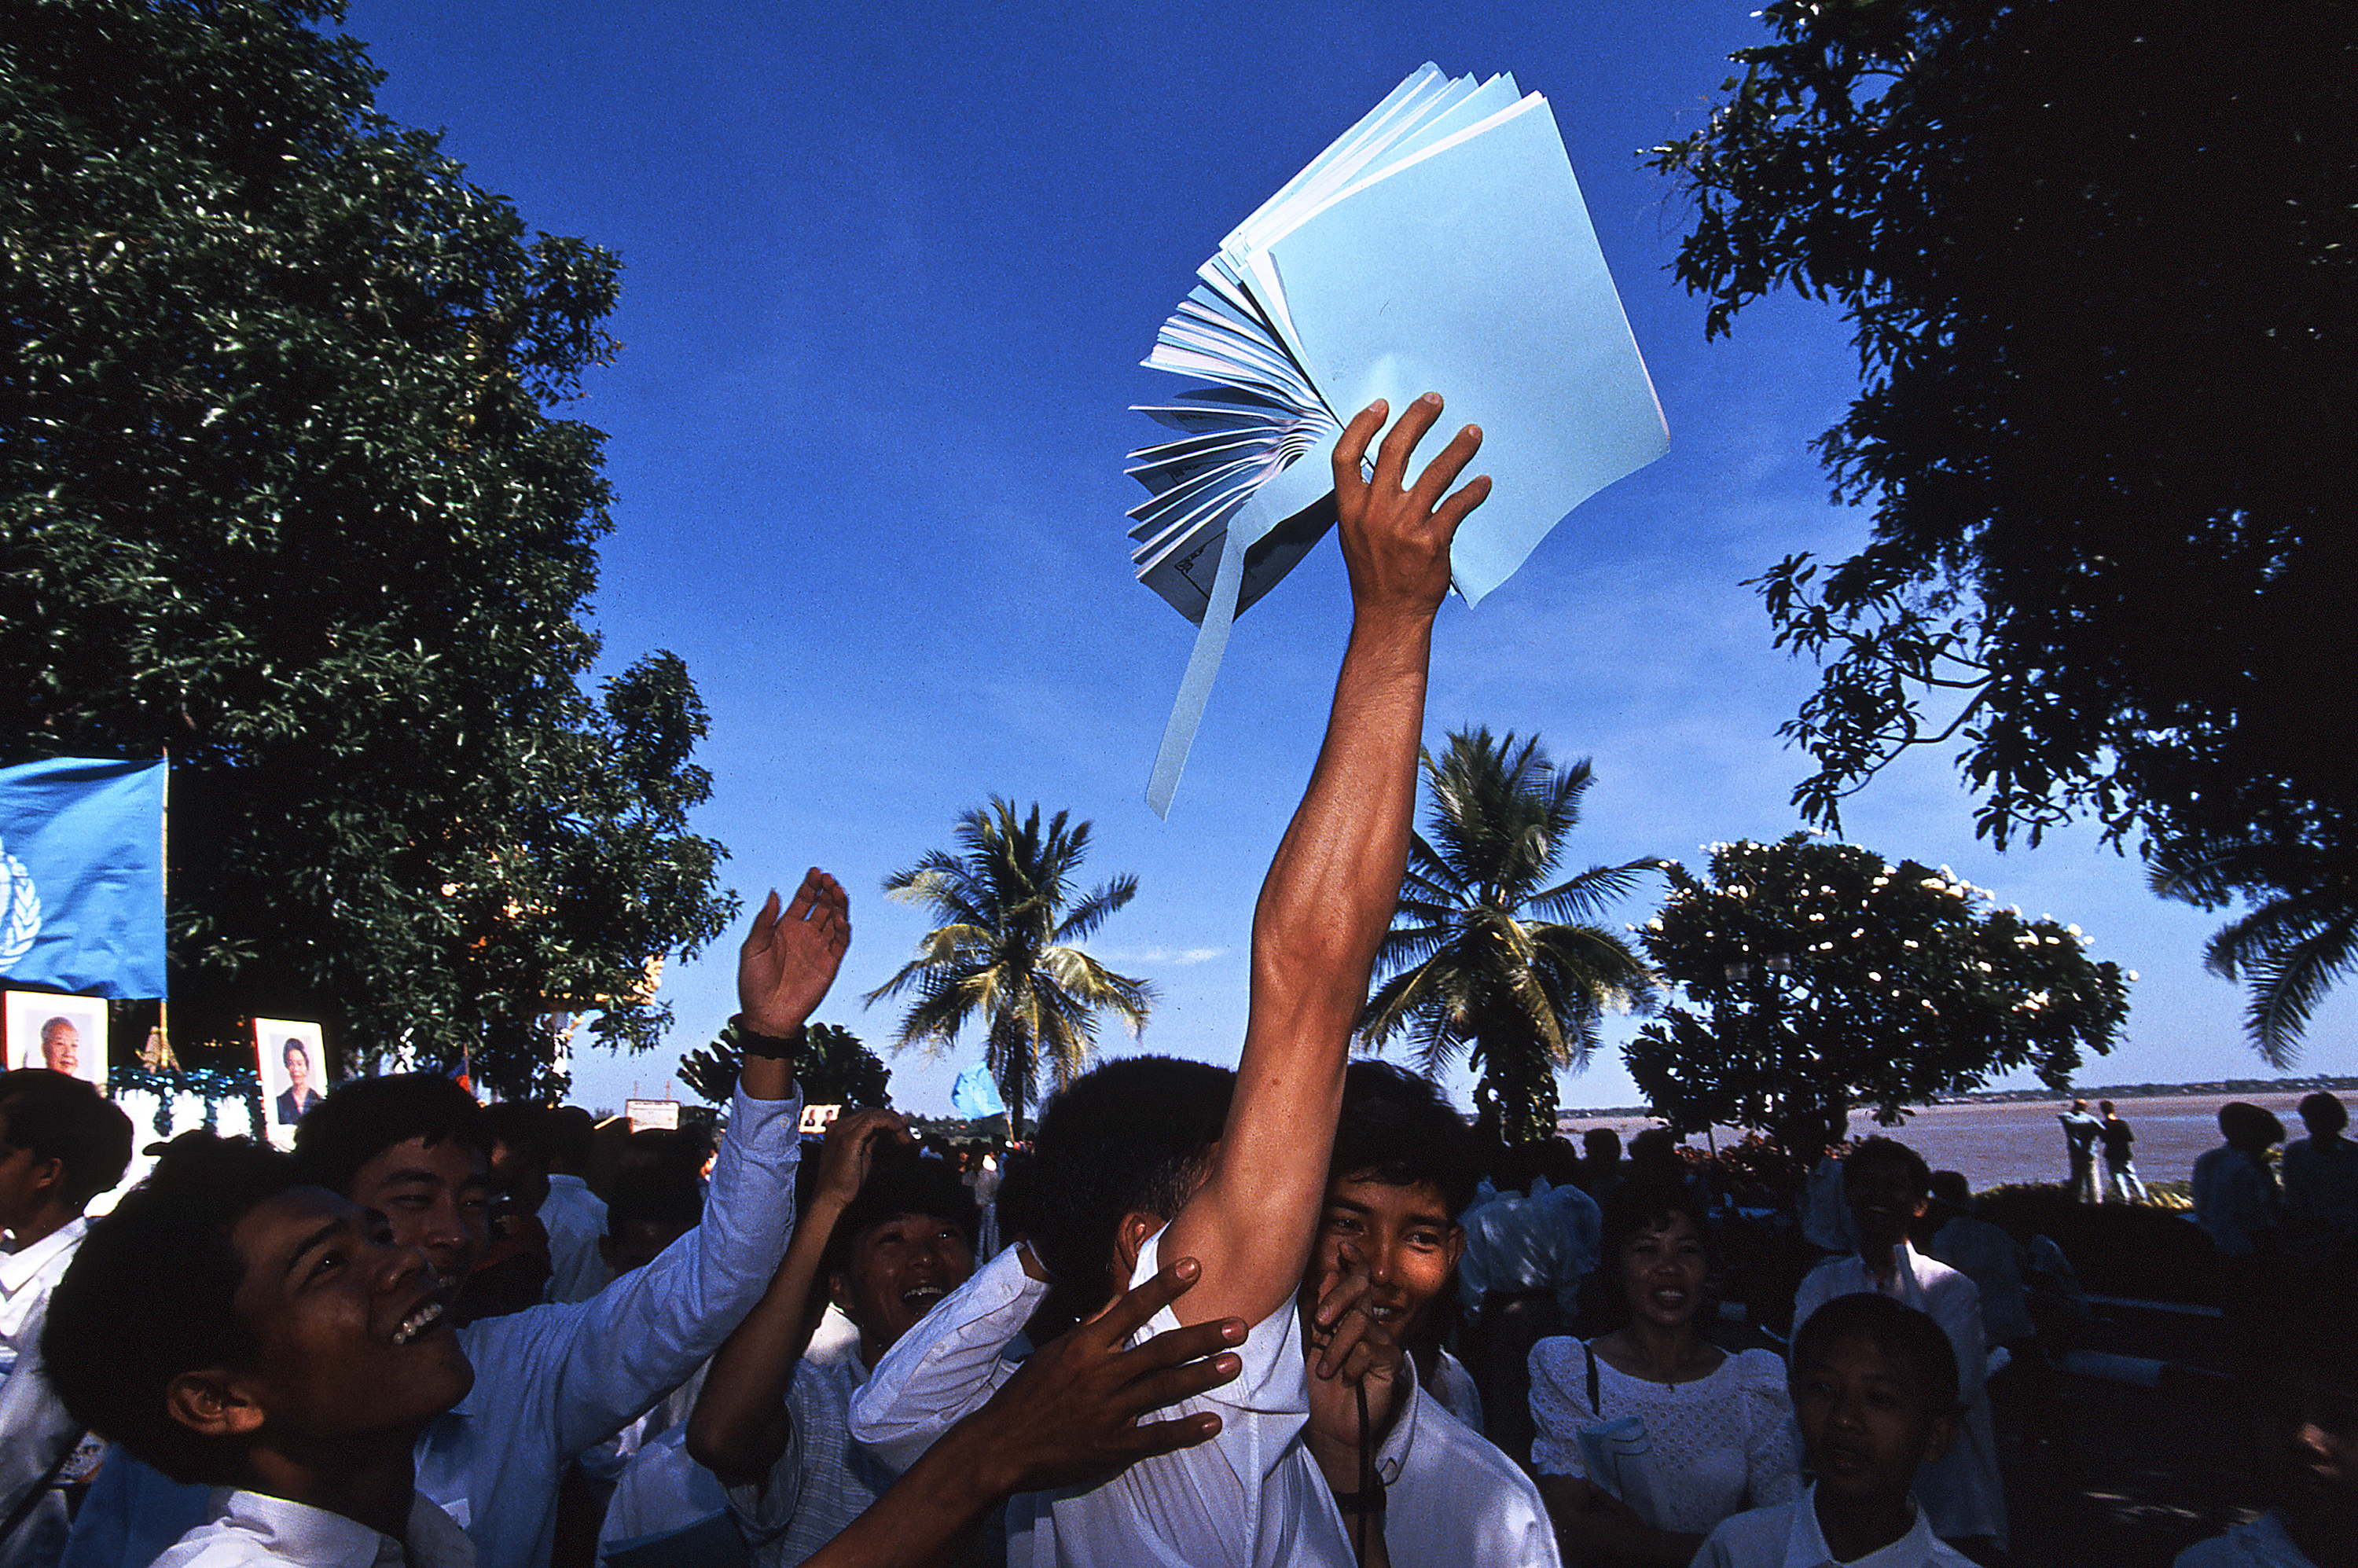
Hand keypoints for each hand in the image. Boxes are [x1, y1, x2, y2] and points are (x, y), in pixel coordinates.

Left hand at [738, 869, 850, 1036]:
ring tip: (838, 891)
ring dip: (839, 905)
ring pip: (835, 919)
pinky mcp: (830, 964)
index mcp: (786, 927)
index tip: (816, 872)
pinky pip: (841, 942)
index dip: (810, 885)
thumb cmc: (753, 983)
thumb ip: (764, 922)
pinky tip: (840, 919)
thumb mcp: (752, 948)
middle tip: (829, 880)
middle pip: (822, 905)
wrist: (767, 1015)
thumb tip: (774, 893)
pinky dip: (843, 929)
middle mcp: (805, 934)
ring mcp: (819, 947)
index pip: (803, 900)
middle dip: (827, 891)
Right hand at [813, 1107, 911, 1208]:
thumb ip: (869, 1141)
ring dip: (894, 1123)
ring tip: (905, 1139)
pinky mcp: (849, 1138)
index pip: (866, 1115)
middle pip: (871, 1112)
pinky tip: (899, 1133)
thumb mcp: (860, 1155)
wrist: (830, 1200)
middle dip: (892, 1120)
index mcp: (838, 1129)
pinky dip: (890, 1123)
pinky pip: (874, 1121)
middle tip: (906, 1132)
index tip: (901, 1127)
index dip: (886, 1119)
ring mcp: (842, 1131)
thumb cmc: (845, 1185)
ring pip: (874, 1114)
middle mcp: (838, 1126)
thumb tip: (883, 1131)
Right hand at [972, 1255, 1244, 1495]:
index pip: (1131, 1308)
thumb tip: (1118, 1299)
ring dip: (1202, 1375)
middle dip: (1203, 1336)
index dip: (1164, 1286)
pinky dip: (1184, 1431)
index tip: (1195, 1267)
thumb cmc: (1026, 1394)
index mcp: (1085, 1346)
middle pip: (1161, 1350)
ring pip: (1164, 1388)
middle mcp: (1100, 1374)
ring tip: (1234, 1363)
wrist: (999, 1446)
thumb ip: (1090, 1327)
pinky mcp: (1111, 1446)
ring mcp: (1108, 1411)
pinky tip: (1211, 1424)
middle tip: (1239, 1326)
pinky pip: (1154, 1437)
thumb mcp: (1053, 1351)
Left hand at [1301, 1247, 1406, 1465]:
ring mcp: (1381, 1342)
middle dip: (1337, 1298)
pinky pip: (1369, 1349)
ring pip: (1359, 1321)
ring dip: (1335, 1347)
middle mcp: (1367, 1323)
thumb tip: (1327, 1273)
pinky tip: (1346, 1379)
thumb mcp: (1308, 1343)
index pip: (1357, 1280)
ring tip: (1325, 1370)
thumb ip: (1317, 1311)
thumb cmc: (1315, 1385)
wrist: (1328, 1425)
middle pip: (1360, 1289)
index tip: (1344, 1247)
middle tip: (1318, 1322)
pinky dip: (1351, 1364)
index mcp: (1347, 1315)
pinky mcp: (1390, 1362)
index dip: (1354, 1262)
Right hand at [1331, 393, 1489, 622]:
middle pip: (1394, 450)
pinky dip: (1474, 491)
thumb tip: (1384, 463)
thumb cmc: (1373, 574)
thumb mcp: (1354, 534)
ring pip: (1435, 473)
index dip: (1362, 424)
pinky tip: (1483, 482)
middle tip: (1435, 401)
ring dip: (1458, 448)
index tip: (1382, 404)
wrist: (1389, 616)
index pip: (1346, 455)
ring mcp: (1404, 526)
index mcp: (1349, 509)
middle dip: (1417, 419)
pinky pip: (1458, 505)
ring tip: (1473, 433)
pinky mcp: (1432, 541)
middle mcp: (1374, 513)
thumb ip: (1365, 500)